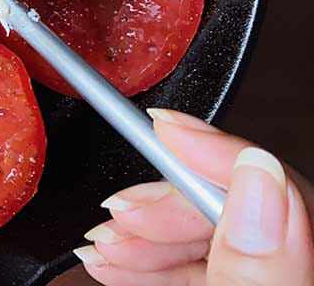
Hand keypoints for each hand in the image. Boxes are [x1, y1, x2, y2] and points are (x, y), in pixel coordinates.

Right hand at [76, 109, 313, 284]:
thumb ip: (249, 267)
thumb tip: (256, 175)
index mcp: (310, 275)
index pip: (278, 188)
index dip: (215, 152)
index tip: (161, 128)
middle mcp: (297, 273)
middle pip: (239, 207)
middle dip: (165, 205)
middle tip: (119, 211)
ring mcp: (270, 279)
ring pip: (214, 236)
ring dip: (147, 234)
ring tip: (106, 242)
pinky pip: (204, 266)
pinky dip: (154, 261)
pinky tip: (117, 261)